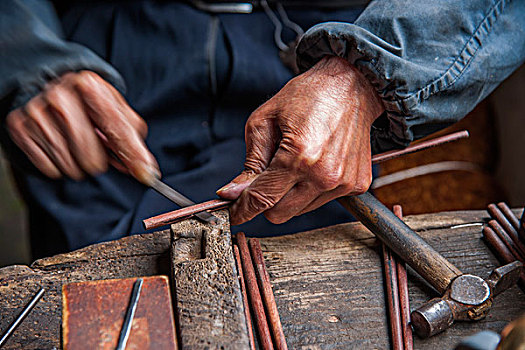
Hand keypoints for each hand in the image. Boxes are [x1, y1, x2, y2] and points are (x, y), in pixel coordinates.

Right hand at [6, 71, 159, 184]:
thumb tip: (146, 171)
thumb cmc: (91, 105)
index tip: (144, 174)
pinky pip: (49, 169)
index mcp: (89, 86)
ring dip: (79, 165)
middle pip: (90, 156)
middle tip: (97, 150)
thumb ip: (134, 143)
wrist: (54, 89)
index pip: (115, 129)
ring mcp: (37, 111)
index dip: (132, 155)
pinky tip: (60, 147)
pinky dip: (59, 166)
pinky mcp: (20, 127)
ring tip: (78, 146)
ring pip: (69, 166)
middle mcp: (60, 95)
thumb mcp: (118, 114)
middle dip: (99, 161)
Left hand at [217, 56, 383, 224]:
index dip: (243, 209)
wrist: (351, 87)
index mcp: (298, 156)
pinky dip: (312, 189)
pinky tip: (316, 165)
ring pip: (299, 210)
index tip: (235, 213)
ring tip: (297, 162)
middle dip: (267, 198)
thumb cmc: (308, 97)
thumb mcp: (264, 121)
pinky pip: (321, 201)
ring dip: (290, 194)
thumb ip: (250, 162)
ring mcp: (343, 183)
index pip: (262, 199)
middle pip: (279, 213)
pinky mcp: (356, 185)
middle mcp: (324, 175)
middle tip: (268, 175)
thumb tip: (234, 193)